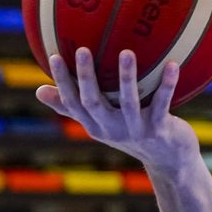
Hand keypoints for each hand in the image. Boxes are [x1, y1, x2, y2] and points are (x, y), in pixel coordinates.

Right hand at [37, 47, 198, 172]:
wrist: (169, 161)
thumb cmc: (132, 134)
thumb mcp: (101, 122)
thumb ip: (73, 107)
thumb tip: (38, 91)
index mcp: (95, 124)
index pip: (72, 103)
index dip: (62, 81)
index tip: (53, 55)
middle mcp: (112, 128)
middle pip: (94, 103)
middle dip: (87, 77)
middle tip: (83, 50)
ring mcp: (136, 130)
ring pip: (128, 102)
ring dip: (127, 77)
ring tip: (127, 52)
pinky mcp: (160, 130)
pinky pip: (163, 103)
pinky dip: (167, 84)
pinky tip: (173, 65)